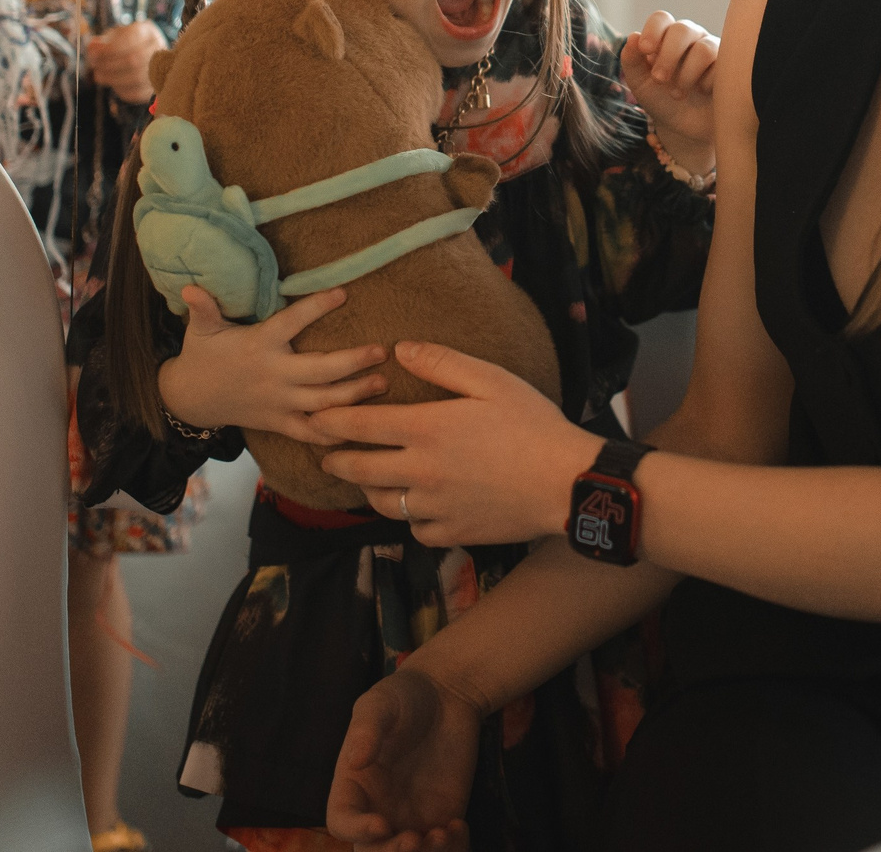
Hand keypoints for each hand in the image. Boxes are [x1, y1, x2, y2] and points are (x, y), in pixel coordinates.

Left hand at [85, 21, 164, 104]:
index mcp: (147, 32)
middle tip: (94, 66)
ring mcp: (161, 69)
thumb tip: (92, 48)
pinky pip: (138, 92)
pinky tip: (113, 84)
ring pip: (136, 78)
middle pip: (134, 60)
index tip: (93, 54)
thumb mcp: (112, 37)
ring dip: (112, 78)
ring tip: (99, 75)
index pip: (130, 39)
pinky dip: (121, 89)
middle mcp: (159, 49)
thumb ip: (101, 42)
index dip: (109, 49)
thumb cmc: (124, 43)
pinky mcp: (155, 88)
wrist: (143, 53)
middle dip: (109, 65)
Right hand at [157, 285, 389, 443]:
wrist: (191, 399)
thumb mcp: (201, 330)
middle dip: (353, 362)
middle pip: (319, 371)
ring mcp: (279, 403)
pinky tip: (361, 427)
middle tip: (381, 351)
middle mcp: (274, 376)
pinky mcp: (279, 422)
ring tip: (383, 382)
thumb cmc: (203, 355)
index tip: (343, 293)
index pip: (292, 323)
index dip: (316, 307)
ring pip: (323, 402)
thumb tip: (190, 288)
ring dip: (355, 395)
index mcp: (260, 346)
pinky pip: (311, 432)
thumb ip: (204, 309)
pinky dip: (334, 432)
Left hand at [317, 343, 601, 545]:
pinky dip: (410, 518)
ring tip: (367, 481)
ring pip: (382, 504)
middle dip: (335, 462)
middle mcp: (421, 471)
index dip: (329, 421)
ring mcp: (434, 507)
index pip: (358, 426)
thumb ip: (441, 362)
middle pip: (358, 471)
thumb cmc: (533, 424)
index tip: (314, 418)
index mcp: (426, 429)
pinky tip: (416, 507)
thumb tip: (400, 348)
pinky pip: (416, 529)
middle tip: (326, 457)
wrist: (566, 484)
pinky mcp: (452, 532)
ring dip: (367, 491)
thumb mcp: (491, 380)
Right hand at [326, 667, 481, 851]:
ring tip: (443, 832)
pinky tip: (458, 825)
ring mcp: (409, 818)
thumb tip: (354, 760)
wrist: (448, 695)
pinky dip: (453, 850)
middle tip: (414, 839)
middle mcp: (377, 809)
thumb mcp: (380, 703)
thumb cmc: (405, 695)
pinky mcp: (441, 819)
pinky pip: (444, 851)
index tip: (382, 824)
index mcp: (353, 787)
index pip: (342, 822)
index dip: (358, 830)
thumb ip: (367, 729)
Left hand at [621, 11, 719, 178]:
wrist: (684, 129)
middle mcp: (690, 38)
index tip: (645, 50)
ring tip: (678, 94)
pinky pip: (721, 66)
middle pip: (682, 29)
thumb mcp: (640, 84)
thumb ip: (632, 61)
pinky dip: (706, 83)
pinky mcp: (728, 66)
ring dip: (686, 75)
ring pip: (703, 49)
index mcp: (666, 37)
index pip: (661, 19)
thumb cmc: (661, 101)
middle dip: (668, 55)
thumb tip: (633, 36)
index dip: (653, 30)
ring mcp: (712, 50)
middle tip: (659, 80)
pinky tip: (702, 92)